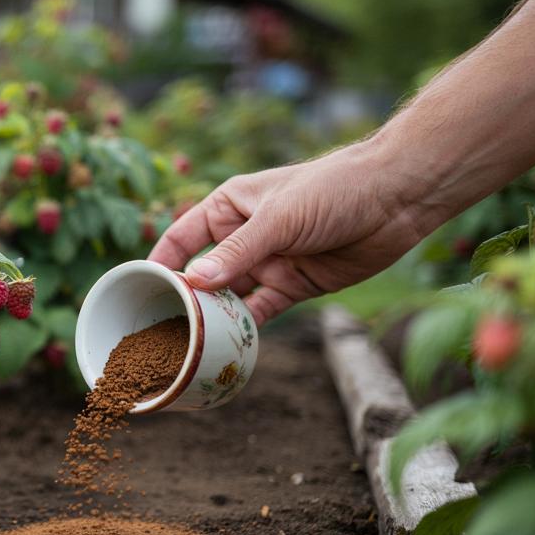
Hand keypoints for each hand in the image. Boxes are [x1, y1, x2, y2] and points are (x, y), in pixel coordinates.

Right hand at [148, 141, 431, 323]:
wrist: (398, 197)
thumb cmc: (334, 188)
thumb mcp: (280, 218)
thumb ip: (238, 252)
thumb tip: (194, 282)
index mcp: (229, 207)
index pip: (182, 237)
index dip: (160, 261)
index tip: (135, 287)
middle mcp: (243, 237)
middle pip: (203, 273)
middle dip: (183, 299)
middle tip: (159, 329)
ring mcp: (268, 263)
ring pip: (230, 297)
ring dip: (213, 318)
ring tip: (188, 344)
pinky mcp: (294, 286)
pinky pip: (261, 313)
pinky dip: (245, 329)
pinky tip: (228, 347)